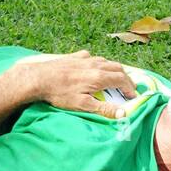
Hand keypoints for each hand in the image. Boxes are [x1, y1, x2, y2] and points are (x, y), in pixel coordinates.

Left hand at [14, 50, 136, 119]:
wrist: (38, 78)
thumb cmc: (60, 94)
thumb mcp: (83, 105)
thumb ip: (104, 109)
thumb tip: (123, 114)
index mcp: (99, 77)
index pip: (122, 80)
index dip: (130, 89)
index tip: (132, 97)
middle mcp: (95, 64)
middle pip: (118, 68)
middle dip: (125, 78)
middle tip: (127, 88)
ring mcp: (84, 59)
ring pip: (106, 61)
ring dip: (114, 70)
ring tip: (114, 79)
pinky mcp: (74, 56)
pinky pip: (92, 57)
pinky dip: (99, 63)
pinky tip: (94, 68)